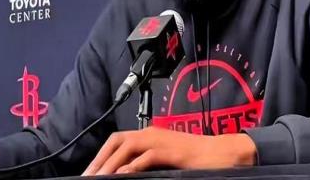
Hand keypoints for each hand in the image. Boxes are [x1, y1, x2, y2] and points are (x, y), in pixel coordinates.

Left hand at [82, 126, 255, 175]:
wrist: (223, 152)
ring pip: (127, 146)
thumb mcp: (167, 158)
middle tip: (87, 177)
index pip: (118, 140)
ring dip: (110, 163)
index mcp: (150, 134)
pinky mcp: (172, 151)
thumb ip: (147, 161)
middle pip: (117, 140)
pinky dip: (132, 165)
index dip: (101, 155)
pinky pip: (147, 156)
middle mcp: (152, 133)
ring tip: (98, 178)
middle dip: (100, 159)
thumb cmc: (196, 157)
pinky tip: (123, 174)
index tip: (90, 172)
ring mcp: (161, 140)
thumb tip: (126, 172)